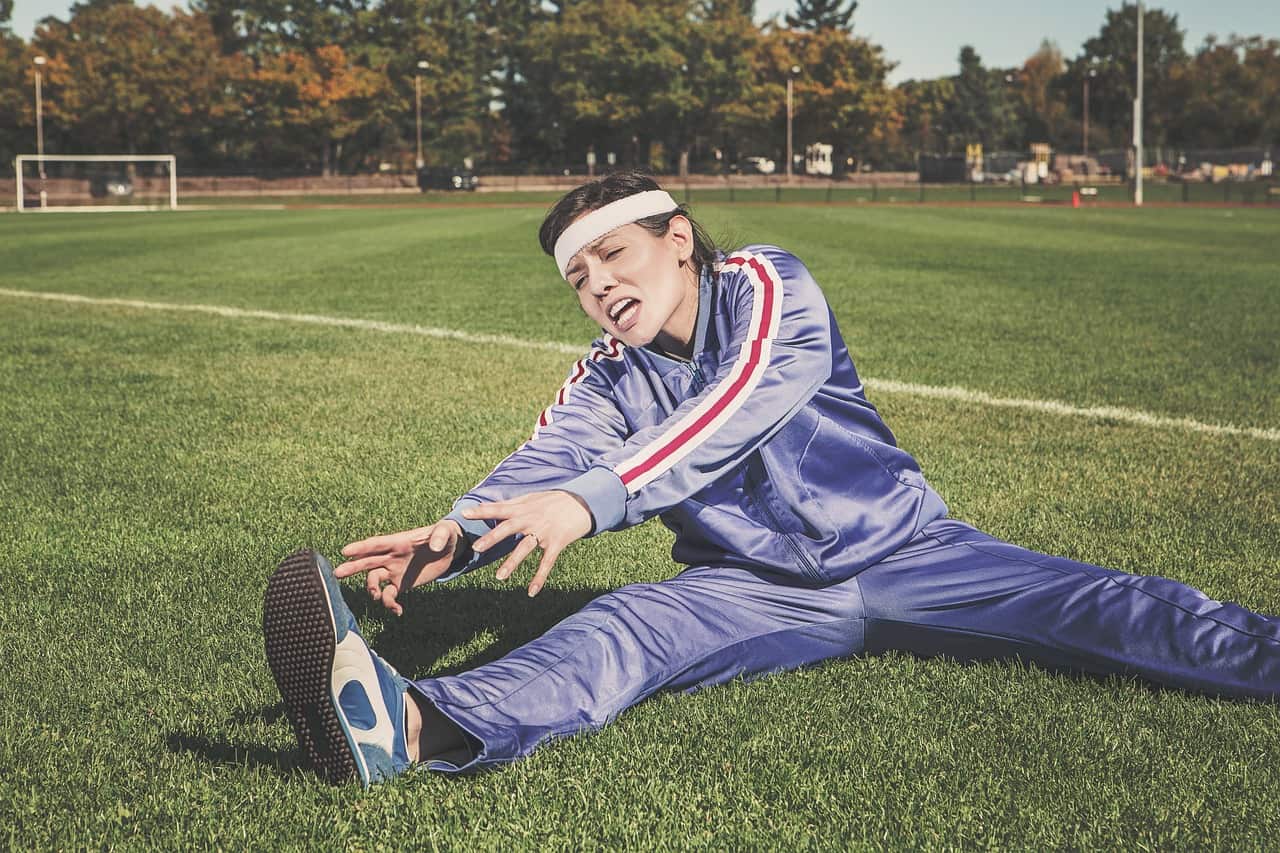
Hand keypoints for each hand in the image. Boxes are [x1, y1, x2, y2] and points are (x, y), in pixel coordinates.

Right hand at [334, 520, 462, 615]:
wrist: (449, 550)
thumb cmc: (444, 535)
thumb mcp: (445, 532)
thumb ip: (440, 536)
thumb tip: (434, 546)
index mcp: (398, 542)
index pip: (376, 544)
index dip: (361, 547)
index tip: (345, 551)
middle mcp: (391, 556)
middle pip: (367, 561)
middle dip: (352, 567)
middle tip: (337, 573)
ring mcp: (394, 571)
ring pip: (374, 580)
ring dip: (372, 589)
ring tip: (378, 596)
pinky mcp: (401, 584)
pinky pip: (389, 595)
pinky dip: (389, 604)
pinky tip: (398, 611)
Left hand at [464, 491, 592, 596]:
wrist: (582, 503)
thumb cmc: (553, 500)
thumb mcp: (531, 498)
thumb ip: (509, 504)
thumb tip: (485, 506)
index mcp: (523, 508)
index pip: (499, 508)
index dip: (482, 511)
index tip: (464, 513)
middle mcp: (531, 519)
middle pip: (508, 529)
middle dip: (492, 538)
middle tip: (476, 548)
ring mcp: (544, 532)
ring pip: (525, 548)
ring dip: (512, 563)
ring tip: (499, 577)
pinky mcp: (557, 543)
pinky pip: (546, 563)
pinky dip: (539, 578)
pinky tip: (531, 593)